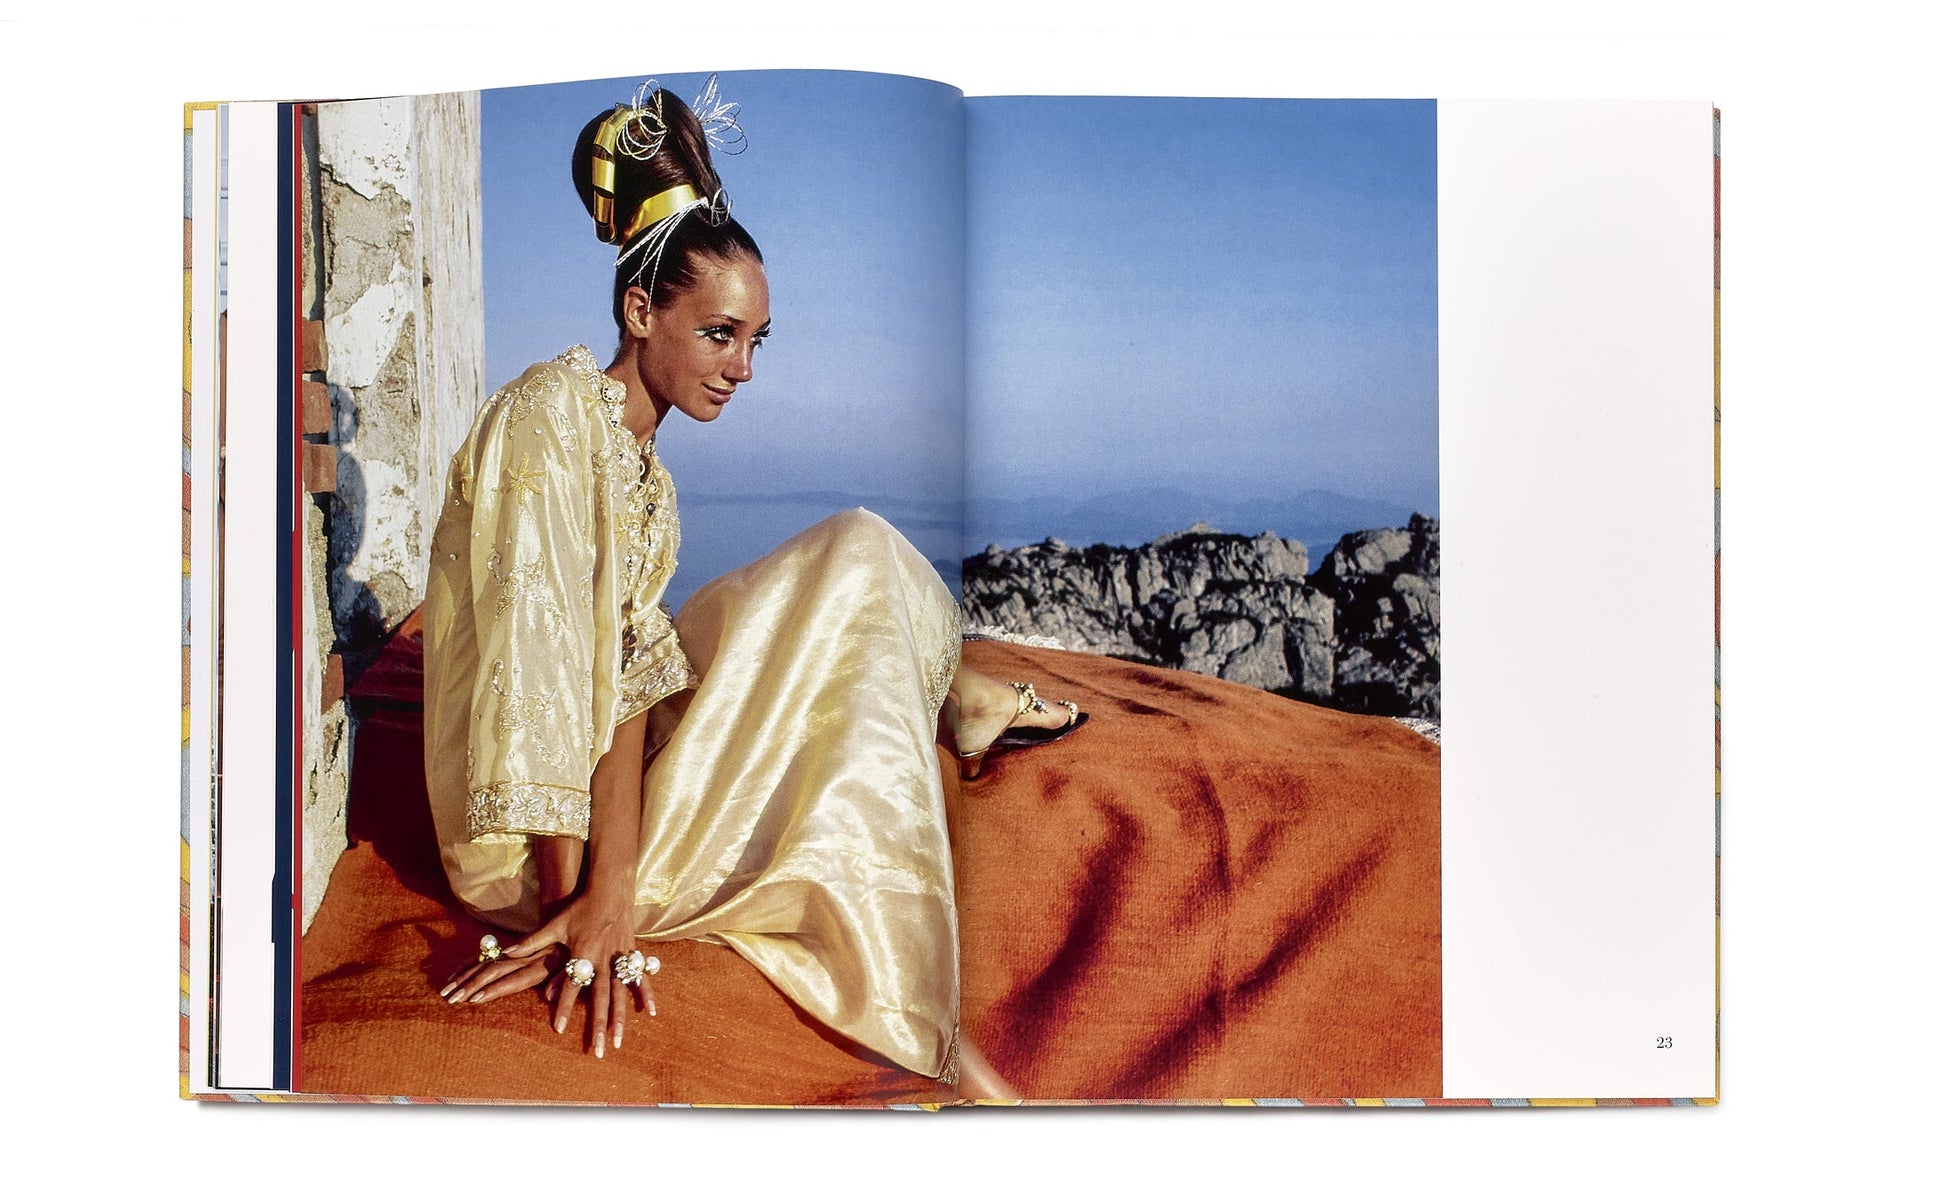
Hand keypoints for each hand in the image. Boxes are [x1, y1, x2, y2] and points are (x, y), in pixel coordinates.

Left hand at [502, 889, 651, 1058]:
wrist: (610, 890)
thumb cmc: (581, 907)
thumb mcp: (555, 924)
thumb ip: (532, 941)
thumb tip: (507, 952)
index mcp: (583, 953)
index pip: (571, 985)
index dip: (564, 1006)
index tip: (559, 1028)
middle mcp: (603, 960)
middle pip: (600, 998)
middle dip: (598, 1025)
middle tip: (597, 1049)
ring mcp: (620, 958)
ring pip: (620, 994)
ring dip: (620, 1018)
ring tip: (618, 1040)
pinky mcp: (631, 954)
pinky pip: (640, 978)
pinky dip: (646, 994)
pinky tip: (651, 1012)